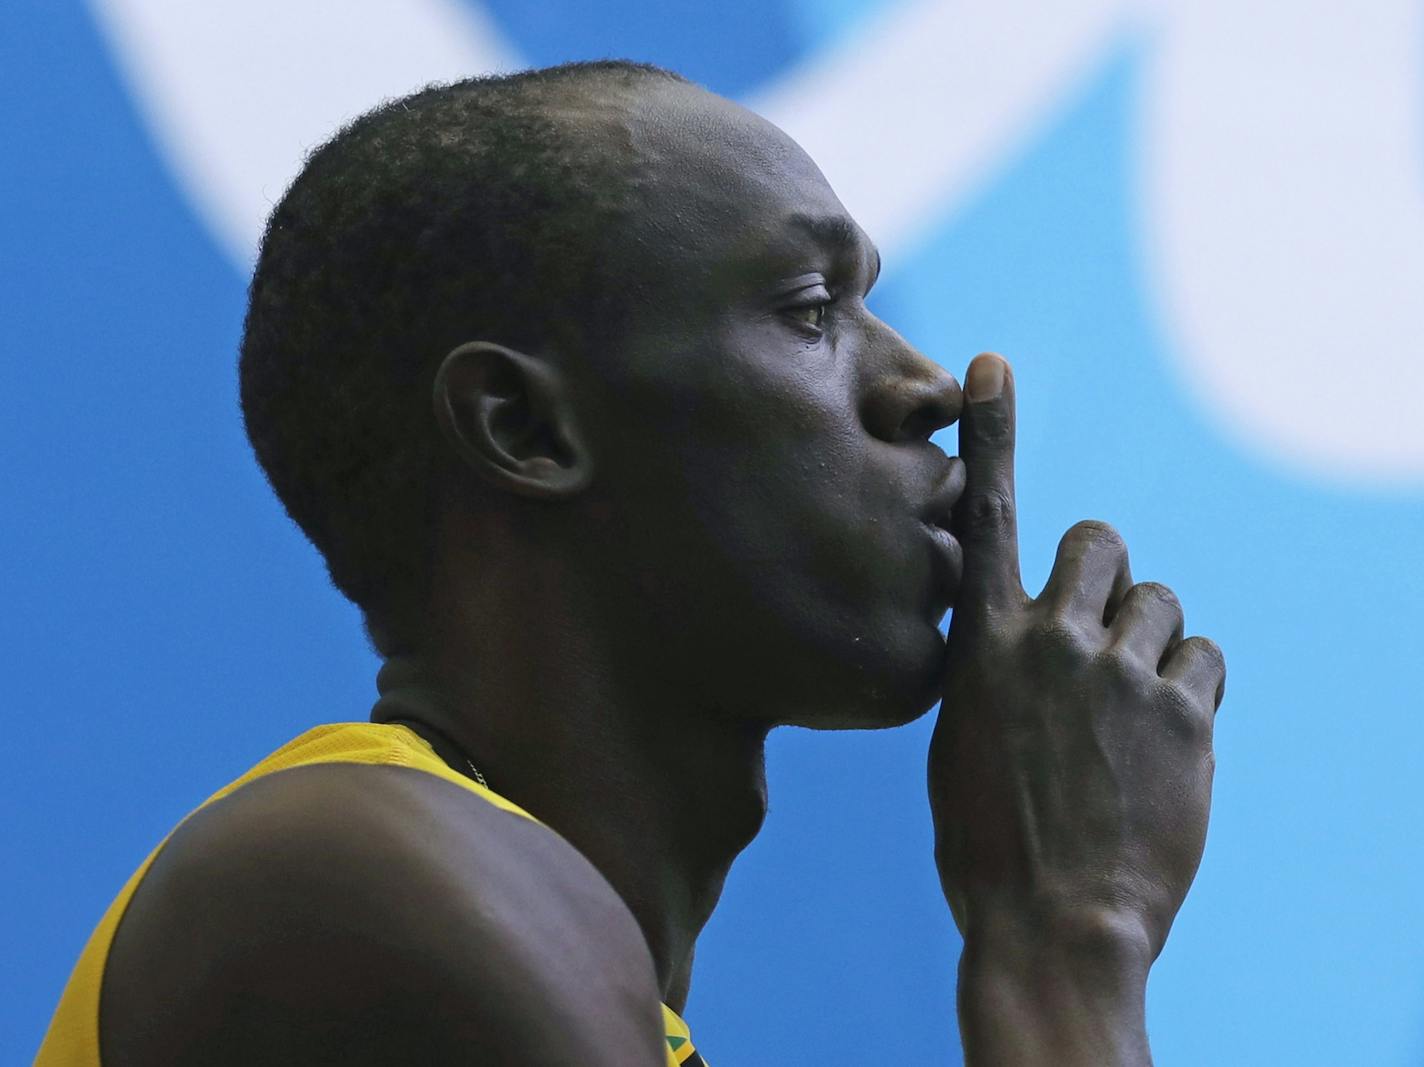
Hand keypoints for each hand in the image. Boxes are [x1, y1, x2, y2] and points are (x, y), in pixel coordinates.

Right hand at [929, 354, 1224, 1061]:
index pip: (988, 515)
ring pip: (1164, 604)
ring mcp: (1122, 675)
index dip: (994, 433)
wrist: (1054, 925)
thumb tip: (1039, 640)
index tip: (992, 364)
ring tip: (1132, 712)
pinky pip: (1206, 661)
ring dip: (1153, 644)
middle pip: (1101, 540)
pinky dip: (1191, 691)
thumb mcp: (965, 742)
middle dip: (1107, 572)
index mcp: (983, 648)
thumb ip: (998, 672)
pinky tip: (1167, 743)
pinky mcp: (1186, 716)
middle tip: (1102, 631)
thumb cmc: (990, 842)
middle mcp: (1052, 642)